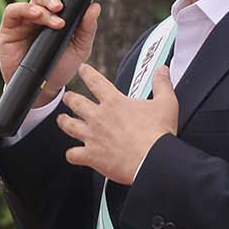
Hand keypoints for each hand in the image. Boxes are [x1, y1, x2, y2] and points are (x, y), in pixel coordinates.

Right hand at [0, 0, 102, 108]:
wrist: (43, 89)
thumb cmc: (60, 67)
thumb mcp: (79, 49)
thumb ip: (87, 28)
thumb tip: (95, 7)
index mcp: (57, 17)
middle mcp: (40, 16)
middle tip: (60, 7)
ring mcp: (24, 22)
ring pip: (31, 1)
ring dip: (43, 5)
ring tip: (54, 19)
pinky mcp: (9, 29)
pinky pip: (13, 11)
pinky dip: (24, 9)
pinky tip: (36, 16)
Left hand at [54, 64, 177, 184]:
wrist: (152, 159)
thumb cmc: (158, 133)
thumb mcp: (166, 103)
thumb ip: (162, 84)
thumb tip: (162, 70)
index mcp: (114, 103)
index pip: (96, 81)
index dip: (87, 73)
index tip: (82, 69)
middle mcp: (99, 117)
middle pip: (76, 102)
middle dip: (70, 98)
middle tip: (68, 96)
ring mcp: (92, 136)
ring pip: (68, 125)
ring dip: (64, 121)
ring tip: (62, 119)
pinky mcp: (91, 155)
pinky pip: (73, 154)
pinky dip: (72, 154)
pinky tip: (72, 154)